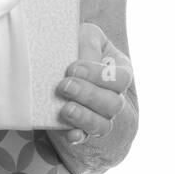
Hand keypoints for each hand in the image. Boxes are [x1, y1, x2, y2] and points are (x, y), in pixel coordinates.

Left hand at [54, 23, 132, 145]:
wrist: (54, 59)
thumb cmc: (75, 44)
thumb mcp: (85, 36)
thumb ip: (88, 46)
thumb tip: (83, 65)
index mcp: (120, 70)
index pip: (121, 79)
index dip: (98, 76)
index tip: (72, 69)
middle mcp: (114, 96)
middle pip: (113, 104)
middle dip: (88, 95)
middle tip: (64, 85)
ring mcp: (100, 115)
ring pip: (103, 125)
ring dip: (84, 118)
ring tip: (65, 109)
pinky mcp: (81, 127)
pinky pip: (85, 137)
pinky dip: (78, 136)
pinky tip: (70, 133)